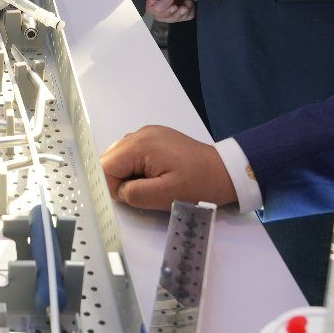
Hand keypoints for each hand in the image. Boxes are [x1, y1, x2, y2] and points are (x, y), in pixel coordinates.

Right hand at [100, 125, 236, 210]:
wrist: (226, 171)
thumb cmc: (199, 185)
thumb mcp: (165, 196)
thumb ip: (135, 194)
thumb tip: (119, 191)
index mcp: (141, 145)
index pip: (107, 166)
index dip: (111, 186)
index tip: (129, 200)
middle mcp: (141, 134)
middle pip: (110, 157)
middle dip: (118, 179)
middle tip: (138, 194)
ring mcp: (149, 133)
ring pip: (120, 155)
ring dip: (126, 173)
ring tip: (148, 185)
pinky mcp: (156, 137)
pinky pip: (133, 151)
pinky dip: (136, 166)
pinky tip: (152, 176)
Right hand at [147, 0, 201, 21]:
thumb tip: (157, 7)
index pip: (151, 7)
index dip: (161, 11)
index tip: (173, 6)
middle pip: (160, 15)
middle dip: (173, 15)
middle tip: (182, 7)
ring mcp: (172, 0)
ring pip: (171, 17)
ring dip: (182, 14)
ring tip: (188, 3)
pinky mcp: (182, 3)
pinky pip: (182, 16)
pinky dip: (188, 14)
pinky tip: (190, 4)